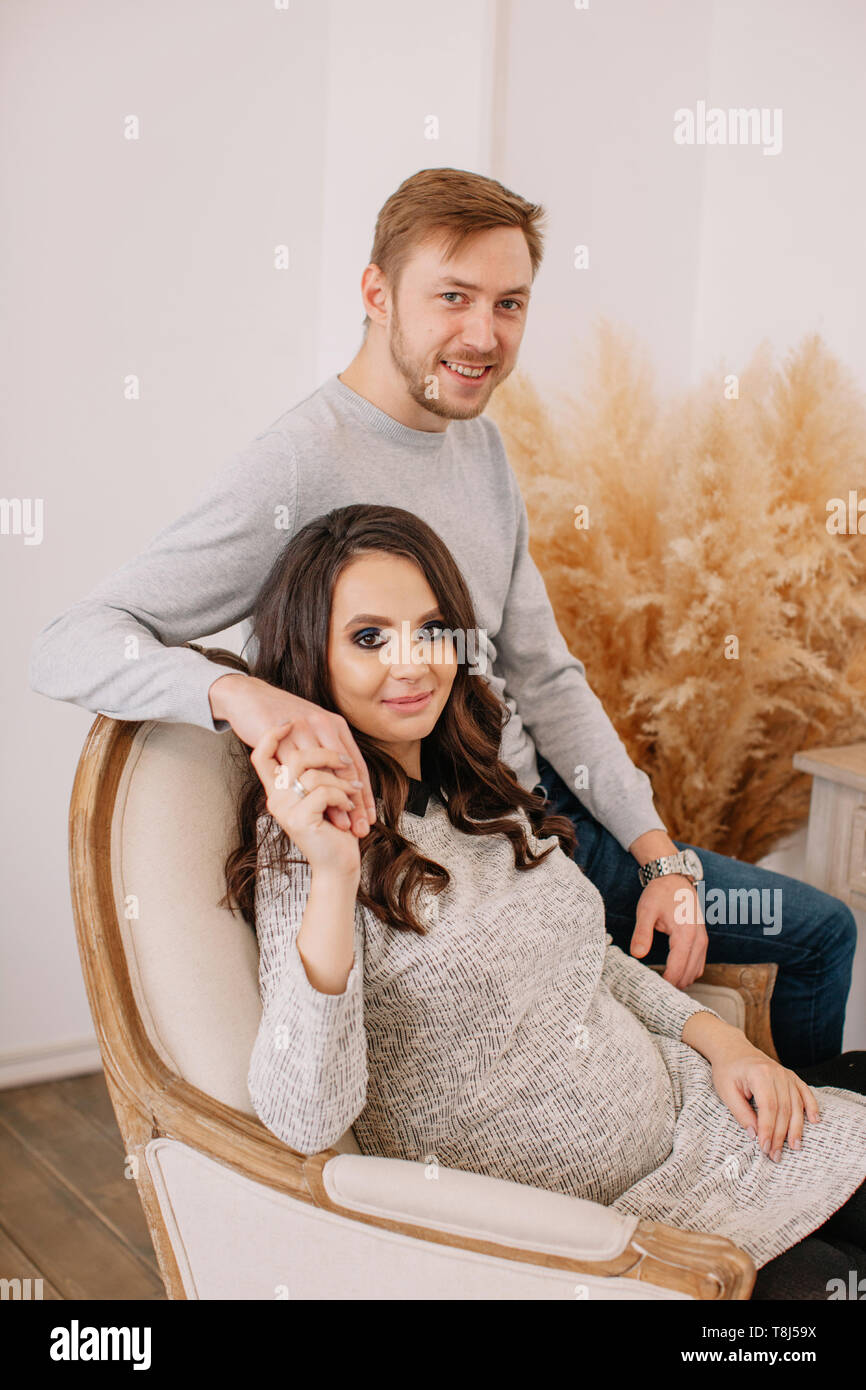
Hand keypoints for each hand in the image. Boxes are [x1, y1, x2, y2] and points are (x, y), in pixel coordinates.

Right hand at [209, 672, 374, 835]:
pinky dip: (320, 797)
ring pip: (329, 775)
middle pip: (348, 769)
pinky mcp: (284, 743)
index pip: (356, 762)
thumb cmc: (278, 714)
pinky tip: (325, 813)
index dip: (364, 790)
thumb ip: (325, 747)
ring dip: (340, 803)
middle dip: (358, 802)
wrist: (248, 695)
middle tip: (364, 826)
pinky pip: (306, 775)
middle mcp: (322, 725)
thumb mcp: (311, 726)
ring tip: (346, 824)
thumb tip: (341, 778)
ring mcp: (303, 734)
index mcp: (334, 723)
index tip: (370, 814)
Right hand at [250, 722, 362, 878]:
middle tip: (346, 763)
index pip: (260, 756)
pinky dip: (342, 797)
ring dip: (342, 781)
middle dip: (328, 755)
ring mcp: (285, 809)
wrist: (336, 868)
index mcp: (276, 790)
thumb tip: (323, 747)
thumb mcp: (319, 798)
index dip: (270, 736)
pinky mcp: (300, 819)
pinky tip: (348, 808)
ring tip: (354, 793)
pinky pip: (323, 792)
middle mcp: (275, 798)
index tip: (287, 723)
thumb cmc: (332, 831)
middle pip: (294, 758)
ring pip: (313, 773)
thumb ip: (312, 775)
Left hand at [630, 874, 707, 987]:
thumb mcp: (646, 911)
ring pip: (695, 972)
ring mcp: (703, 940)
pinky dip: (687, 971)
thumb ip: (642, 933)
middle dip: (673, 985)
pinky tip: (671, 972)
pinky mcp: (702, 940)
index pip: (677, 969)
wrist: (674, 878)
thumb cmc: (659, 894)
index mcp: (685, 935)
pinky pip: (698, 964)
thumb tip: (637, 954)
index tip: (651, 989)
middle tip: (653, 989)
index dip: (665, 983)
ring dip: (681, 979)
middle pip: (688, 975)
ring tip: (660, 982)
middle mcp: (698, 940)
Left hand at [708, 1033, 821, 1161]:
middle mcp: (777, 1073)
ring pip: (796, 1104)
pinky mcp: (790, 1076)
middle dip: (780, 1134)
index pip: (768, 1107)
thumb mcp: (726, 1092)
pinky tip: (814, 1121)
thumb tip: (755, 1134)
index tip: (765, 1148)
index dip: (768, 1129)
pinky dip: (811, 1106)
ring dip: (796, 1128)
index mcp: (759, 1074)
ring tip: (795, 1147)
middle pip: (784, 1109)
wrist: (732, 1049)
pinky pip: (805, 1092)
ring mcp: (786, 1074)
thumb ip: (741, 1113)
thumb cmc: (727, 1071)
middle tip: (775, 1155)